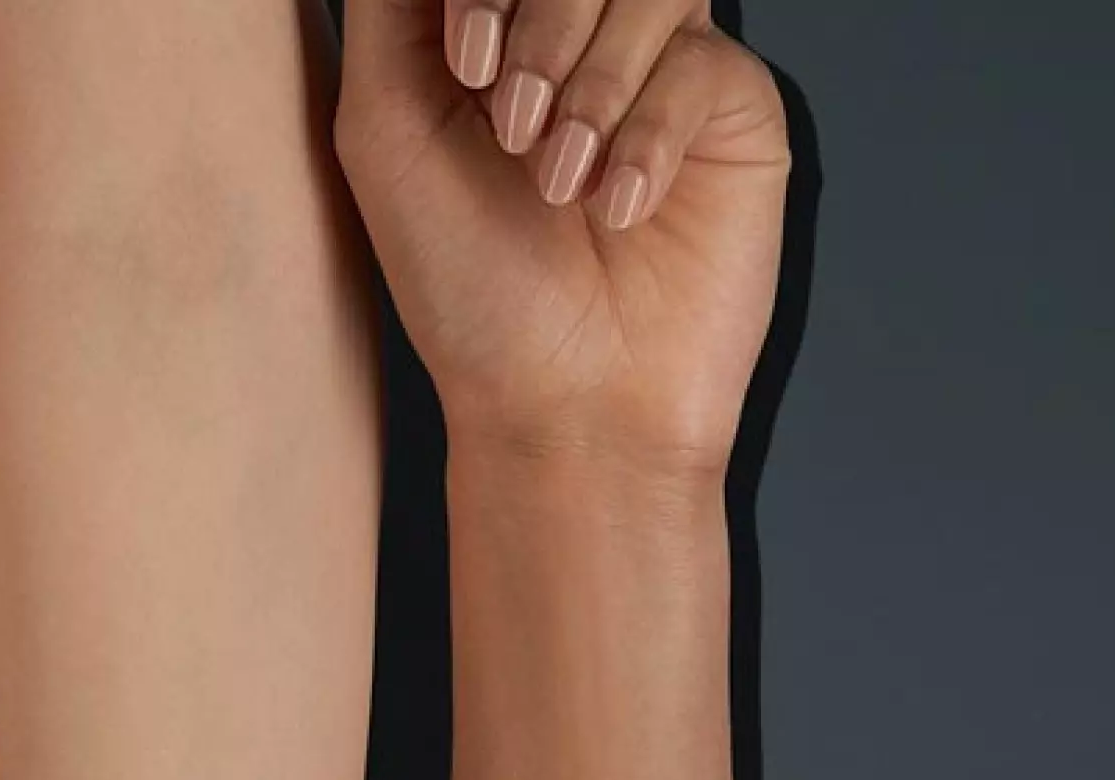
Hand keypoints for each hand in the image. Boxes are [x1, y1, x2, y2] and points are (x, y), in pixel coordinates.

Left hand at [336, 0, 788, 466]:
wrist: (563, 404)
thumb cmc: (470, 290)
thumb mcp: (385, 131)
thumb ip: (395, 4)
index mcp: (494, 26)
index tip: (468, 69)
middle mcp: (578, 32)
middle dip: (542, 19)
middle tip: (512, 128)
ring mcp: (659, 64)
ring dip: (593, 79)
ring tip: (559, 183)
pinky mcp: (729, 109)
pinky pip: (701, 63)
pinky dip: (647, 139)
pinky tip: (619, 212)